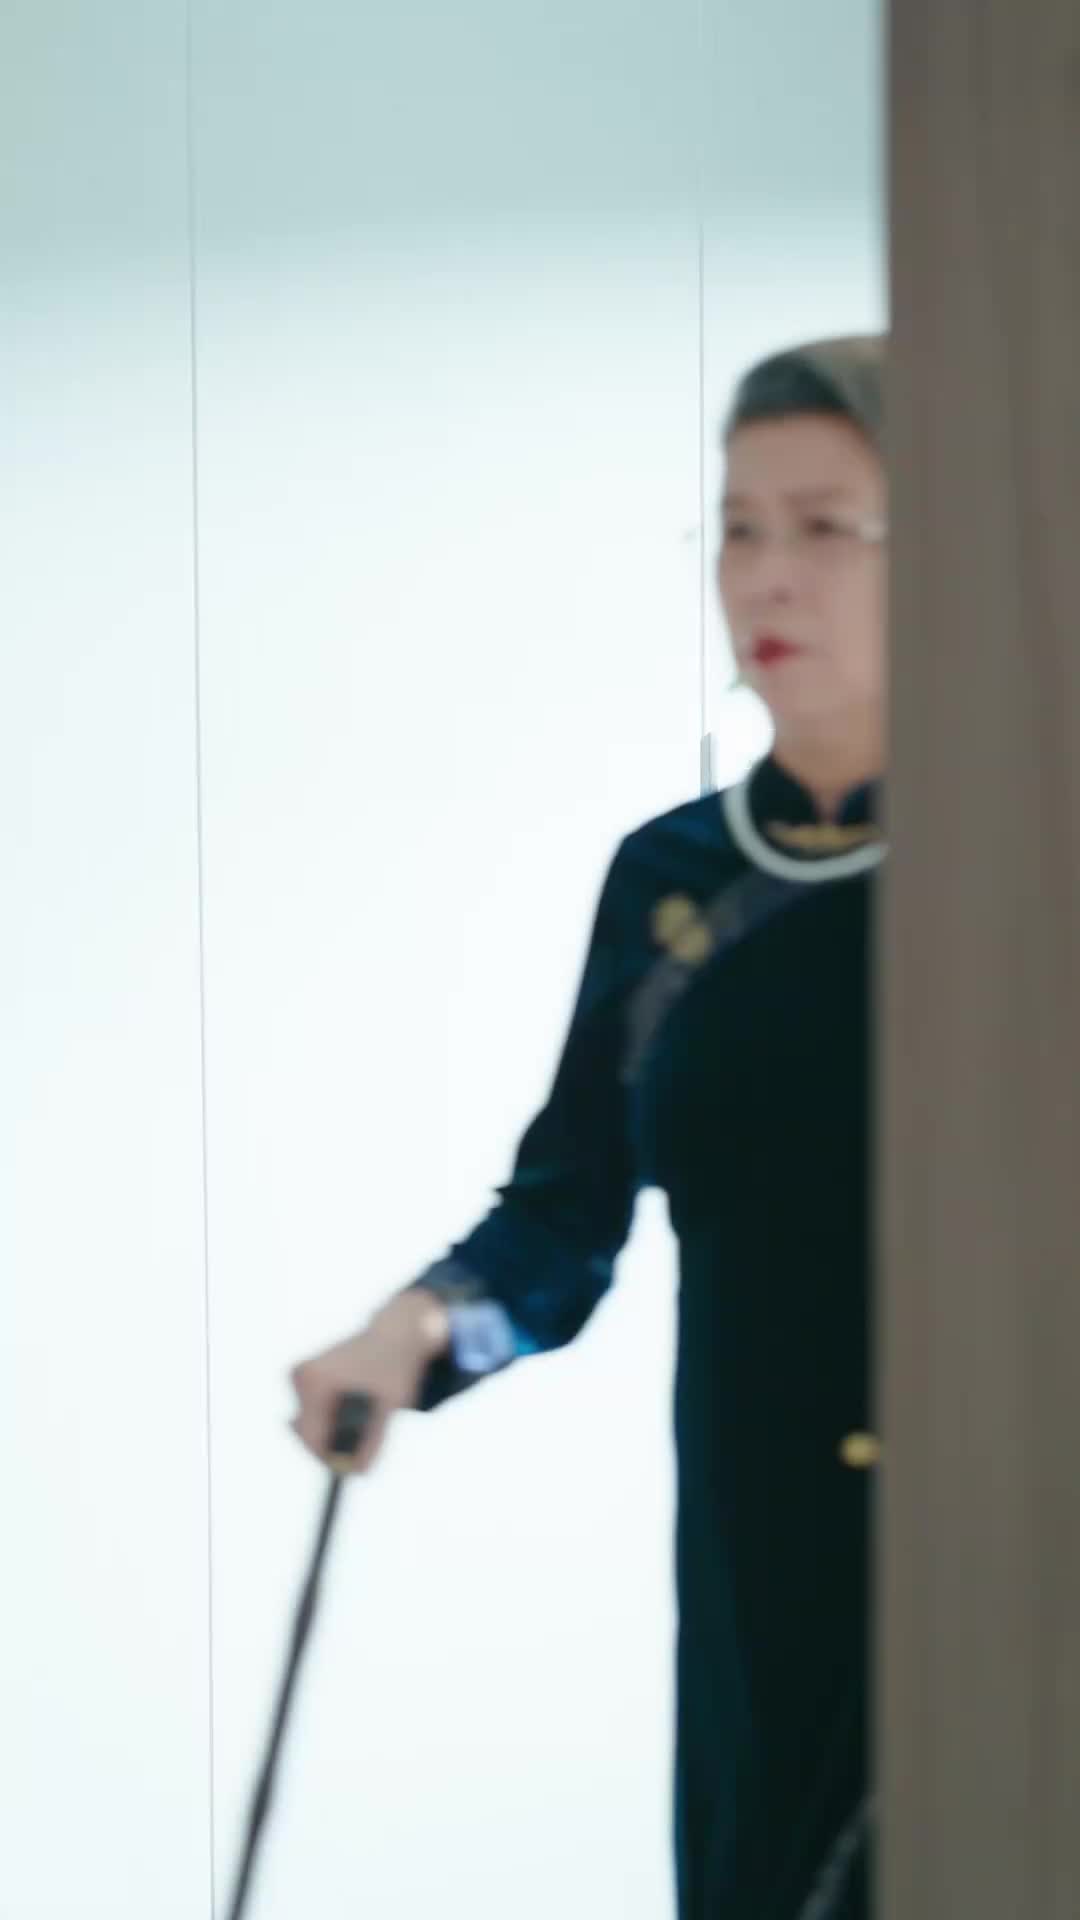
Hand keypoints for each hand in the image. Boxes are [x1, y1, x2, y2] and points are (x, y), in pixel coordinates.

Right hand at [289, 1289, 450, 1471]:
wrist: (392, 1335)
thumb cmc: (394, 1369)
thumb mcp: (389, 1407)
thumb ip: (373, 1441)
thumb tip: (357, 1473)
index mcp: (318, 1379)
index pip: (312, 1438)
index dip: (332, 1458)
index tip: (354, 1465)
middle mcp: (301, 1375)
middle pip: (306, 1435)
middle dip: (332, 1447)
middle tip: (362, 1449)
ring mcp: (298, 1375)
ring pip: (308, 1428)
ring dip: (331, 1433)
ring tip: (362, 1416)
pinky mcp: (300, 1378)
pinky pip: (310, 1416)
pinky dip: (328, 1420)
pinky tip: (348, 1407)